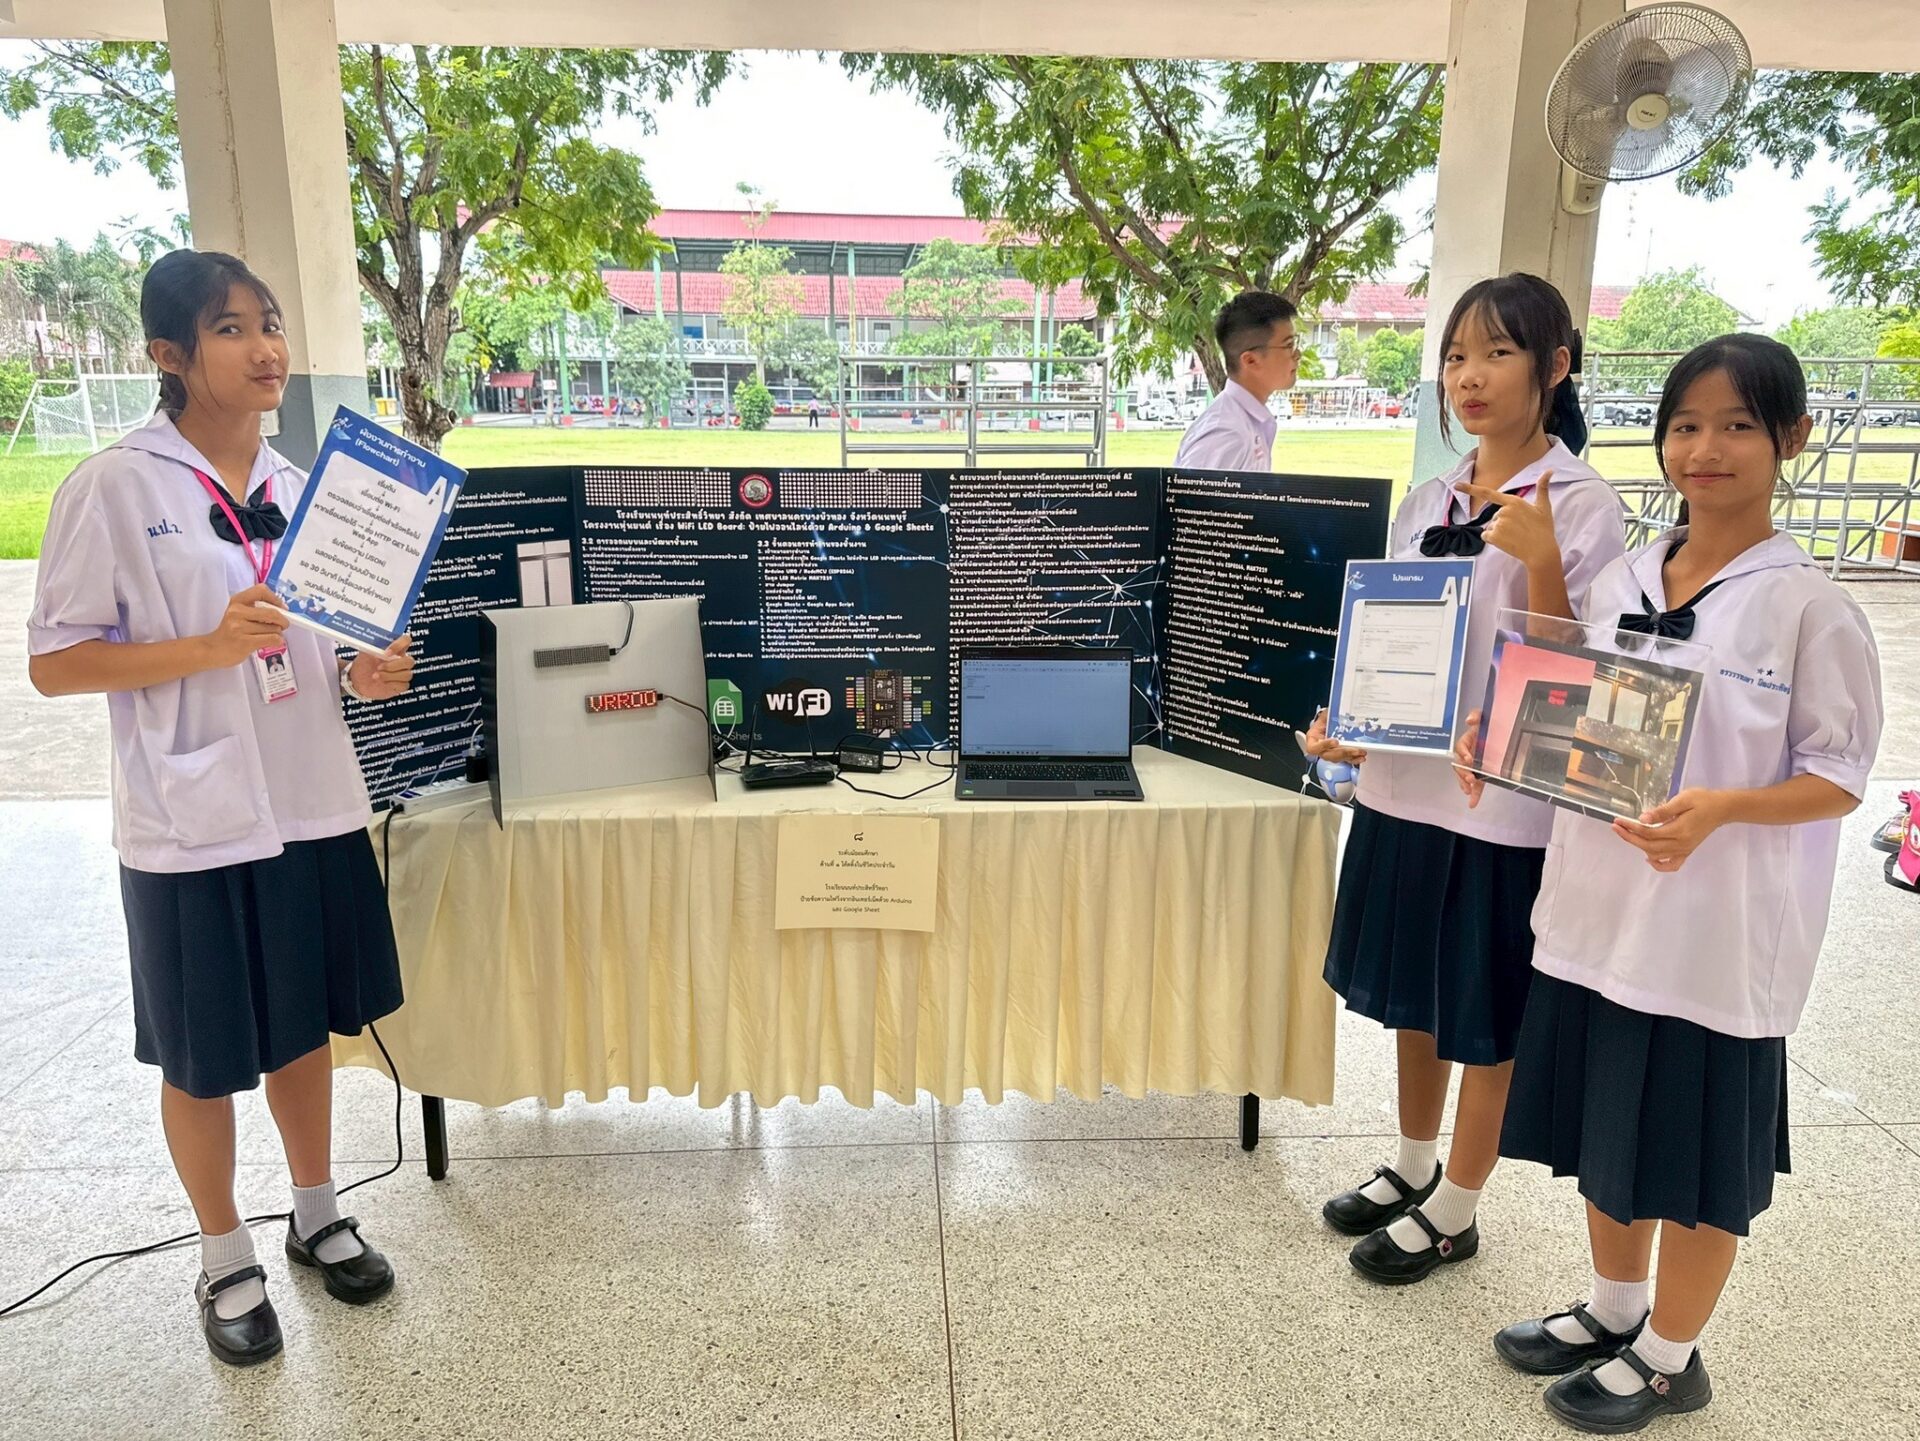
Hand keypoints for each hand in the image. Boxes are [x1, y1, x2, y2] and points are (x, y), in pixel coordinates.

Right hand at [200, 585, 288, 667]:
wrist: (213, 649)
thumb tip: (283, 610)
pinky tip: (269, 642)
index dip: (276, 599)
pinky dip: (277, 641)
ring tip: (266, 635)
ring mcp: (240, 627)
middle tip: (282, 625)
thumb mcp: (238, 613)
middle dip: (283, 620)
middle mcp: (237, 612)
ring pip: (274, 628)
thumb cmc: (231, 631)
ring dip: (277, 633)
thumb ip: (257, 608)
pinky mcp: (245, 642)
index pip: (262, 590)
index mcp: (237, 601)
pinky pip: (273, 639)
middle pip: (273, 613)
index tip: (282, 608)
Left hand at [348, 635, 414, 700]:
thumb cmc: (363, 664)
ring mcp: (403, 673)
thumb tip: (374, 640)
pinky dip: (391, 684)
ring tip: (375, 676)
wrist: (358, 680)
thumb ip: (372, 645)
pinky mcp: (401, 686)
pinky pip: (404, 685)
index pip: (406, 640)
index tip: (386, 653)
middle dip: (393, 665)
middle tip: (379, 667)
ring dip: (389, 676)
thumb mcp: (365, 652)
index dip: (399, 645)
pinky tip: (381, 683)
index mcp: (395, 649)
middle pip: (409, 661)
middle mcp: (401, 661)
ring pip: (407, 674)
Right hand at [1302, 708, 1366, 765]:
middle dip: (1342, 753)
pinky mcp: (1339, 755)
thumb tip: (1340, 714)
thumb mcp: (1326, 714)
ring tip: (1361, 752)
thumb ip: (1330, 715)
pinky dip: (1354, 759)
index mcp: (1313, 738)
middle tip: (1354, 750)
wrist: (1331, 720)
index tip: (1336, 741)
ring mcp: (1330, 752)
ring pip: (1338, 759)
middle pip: (1327, 755)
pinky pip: (1345, 760)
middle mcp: (1320, 748)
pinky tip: (1360, 757)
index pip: (1313, 747)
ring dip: (1350, 756)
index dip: (1324, 746)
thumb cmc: (1326, 717)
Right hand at [1452, 709, 1485, 807]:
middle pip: (1460, 765)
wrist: (1503, 733)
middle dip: (1462, 773)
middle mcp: (1468, 754)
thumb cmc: (1491, 725)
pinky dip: (1474, 795)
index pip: (1460, 747)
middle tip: (1470, 778)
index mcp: (1467, 741)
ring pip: (1465, 776)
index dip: (1463, 753)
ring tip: (1468, 790)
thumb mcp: (1484, 716)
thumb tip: (1469, 721)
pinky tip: (1472, 803)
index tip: (1469, 758)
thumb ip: (1476, 715)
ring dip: (1465, 784)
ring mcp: (1473, 766)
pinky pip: (1476, 786)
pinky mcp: (1480, 774)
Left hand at [1456, 469, 1562, 573]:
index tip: (1456, 485)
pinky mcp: (1494, 536)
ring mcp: (1498, 524)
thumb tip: (1549, 470)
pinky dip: (1493, 540)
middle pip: (1495, 516)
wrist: (1541, 551)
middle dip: (1503, 523)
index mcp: (1514, 502)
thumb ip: (1542, 488)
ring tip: (1515, 536)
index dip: (1470, 488)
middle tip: (1519, 530)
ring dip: (1499, 533)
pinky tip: (1507, 542)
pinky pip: (1486, 536)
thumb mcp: (1544, 506)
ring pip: (1491, 527)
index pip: (1488, 493)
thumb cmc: (1543, 529)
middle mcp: (1503, 511)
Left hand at [1612, 788, 1726, 872]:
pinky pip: (1672, 865)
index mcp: (1679, 830)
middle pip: (1649, 846)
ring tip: (1627, 835)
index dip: (1631, 828)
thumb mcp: (1683, 799)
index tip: (1618, 821)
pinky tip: (1648, 857)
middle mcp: (1681, 844)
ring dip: (1640, 847)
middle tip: (1616, 827)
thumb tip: (1642, 819)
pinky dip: (1659, 865)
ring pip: (1656, 855)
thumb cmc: (1703, 800)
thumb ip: (1662, 811)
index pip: (1649, 833)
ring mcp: (1684, 849)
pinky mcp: (1688, 851)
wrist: (1722, 808)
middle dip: (1629, 837)